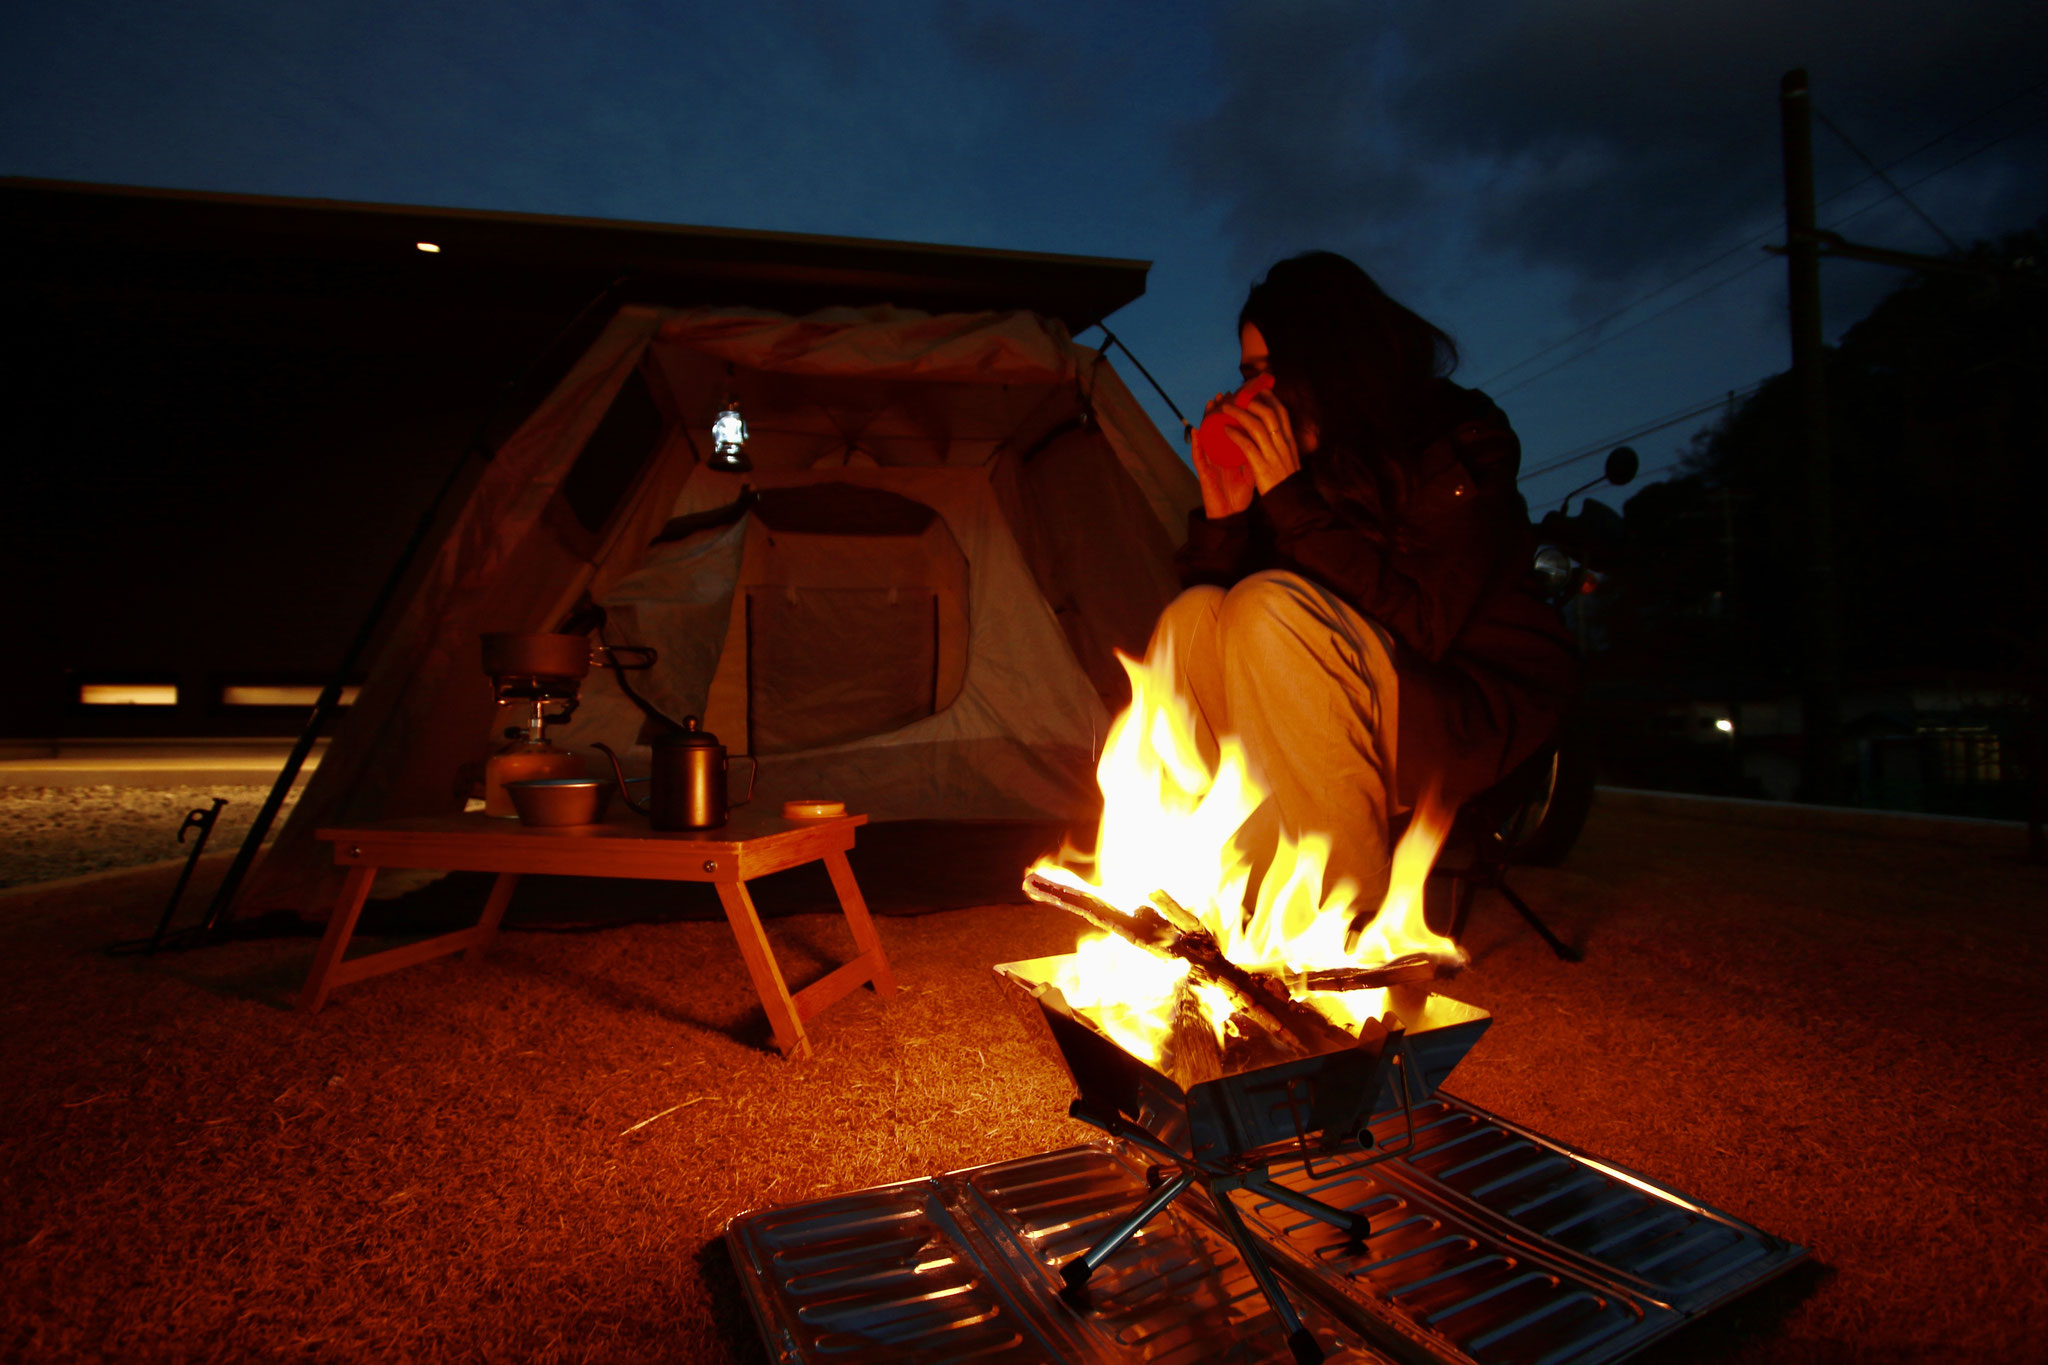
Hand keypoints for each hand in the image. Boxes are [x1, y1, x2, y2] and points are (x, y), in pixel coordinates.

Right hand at [1192, 391, 1255, 517]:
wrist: (1231, 517)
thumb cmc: (1239, 497)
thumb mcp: (1252, 473)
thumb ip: (1256, 457)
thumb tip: (1267, 441)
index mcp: (1231, 455)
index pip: (1232, 430)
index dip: (1234, 414)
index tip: (1239, 398)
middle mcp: (1219, 455)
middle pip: (1217, 428)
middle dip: (1220, 410)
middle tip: (1224, 394)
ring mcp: (1210, 463)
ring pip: (1206, 437)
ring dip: (1206, 420)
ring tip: (1209, 404)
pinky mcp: (1203, 474)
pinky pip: (1198, 456)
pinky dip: (1196, 444)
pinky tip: (1196, 431)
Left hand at [1219, 387, 1302, 495]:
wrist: (1291, 501)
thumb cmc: (1288, 481)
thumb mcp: (1290, 458)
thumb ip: (1283, 445)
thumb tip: (1274, 432)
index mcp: (1290, 441)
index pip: (1282, 413)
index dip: (1271, 399)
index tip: (1260, 391)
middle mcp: (1283, 444)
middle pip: (1269, 414)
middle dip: (1252, 402)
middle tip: (1238, 396)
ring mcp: (1273, 454)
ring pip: (1256, 426)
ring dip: (1239, 414)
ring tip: (1226, 408)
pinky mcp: (1262, 466)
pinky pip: (1247, 445)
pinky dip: (1235, 434)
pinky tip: (1225, 429)